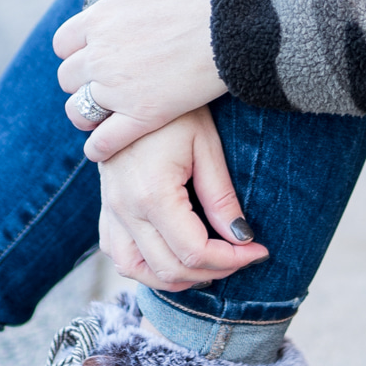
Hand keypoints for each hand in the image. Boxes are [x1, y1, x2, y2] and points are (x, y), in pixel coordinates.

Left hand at [54, 0, 224, 161]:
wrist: (237, 21)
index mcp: (99, 20)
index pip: (64, 43)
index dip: (77, 48)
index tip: (95, 52)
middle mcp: (101, 56)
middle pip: (68, 77)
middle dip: (81, 79)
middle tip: (103, 81)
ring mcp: (120, 88)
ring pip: (79, 110)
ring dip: (86, 112)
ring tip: (101, 114)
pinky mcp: (144, 115)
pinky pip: (105, 141)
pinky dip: (99, 146)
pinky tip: (102, 147)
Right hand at [97, 110, 269, 292]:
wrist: (132, 88)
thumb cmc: (175, 112)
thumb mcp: (206, 146)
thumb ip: (221, 197)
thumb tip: (241, 238)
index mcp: (152, 194)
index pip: (194, 252)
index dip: (232, 260)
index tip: (259, 251)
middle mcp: (125, 209)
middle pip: (170, 269)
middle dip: (213, 271)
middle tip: (242, 256)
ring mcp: (111, 211)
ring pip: (138, 271)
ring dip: (177, 278)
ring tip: (210, 265)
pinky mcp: (106, 209)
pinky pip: (119, 255)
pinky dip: (146, 267)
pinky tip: (173, 255)